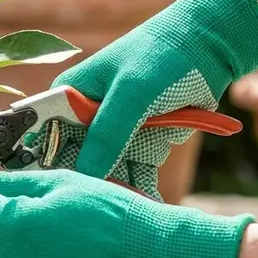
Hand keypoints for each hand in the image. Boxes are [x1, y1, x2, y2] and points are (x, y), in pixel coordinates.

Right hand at [46, 0, 257, 197]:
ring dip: (119, 191)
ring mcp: (115, 131)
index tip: (59, 194)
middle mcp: (87, 116)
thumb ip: (105, 136)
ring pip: (106, 172)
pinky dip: (142, 188)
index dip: (48, 167)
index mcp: (69, 96)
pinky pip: (134, 172)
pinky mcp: (141, 141)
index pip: (45, 138)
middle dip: (91, 185)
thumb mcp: (130, 95)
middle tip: (103, 208)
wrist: (213, 46)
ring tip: (129, 211)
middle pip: (76, 162)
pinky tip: (148, 205)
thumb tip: (83, 176)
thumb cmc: (163, 55)